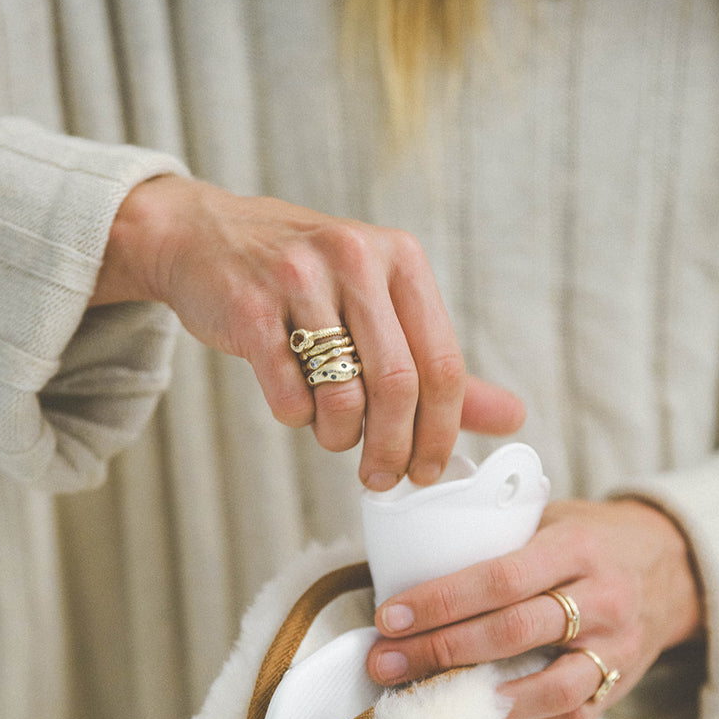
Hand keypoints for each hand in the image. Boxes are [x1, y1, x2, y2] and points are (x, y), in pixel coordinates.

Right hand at [91, 175, 524, 488]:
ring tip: (332, 433)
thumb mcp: (379, 305)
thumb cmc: (304, 283)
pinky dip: (296, 418)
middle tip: (382, 479)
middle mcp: (356, 259)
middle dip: (394, 450)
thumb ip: (437, 364)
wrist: (205, 239)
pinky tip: (294, 403)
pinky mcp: (250, 307)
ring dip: (340, 436)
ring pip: (343, 395)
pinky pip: (288, 394)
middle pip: (398, 385)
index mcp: (401, 259)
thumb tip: (513, 417)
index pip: (443, 364)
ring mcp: (299, 278)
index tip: (429, 472)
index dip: (442, 432)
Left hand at [367, 498, 703, 718]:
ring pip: (547, 685)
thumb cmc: (590, 539)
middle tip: (384, 661)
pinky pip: (570, 713)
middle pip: (513, 633)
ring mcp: (616, 649)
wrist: (673, 567)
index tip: (390, 616)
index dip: (441, 601)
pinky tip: (474, 714)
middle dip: (439, 650)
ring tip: (421, 698)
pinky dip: (520, 718)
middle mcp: (603, 599)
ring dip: (477, 697)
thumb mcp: (552, 518)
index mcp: (576, 547)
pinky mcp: (621, 686)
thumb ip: (497, 538)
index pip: (501, 578)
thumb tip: (404, 564)